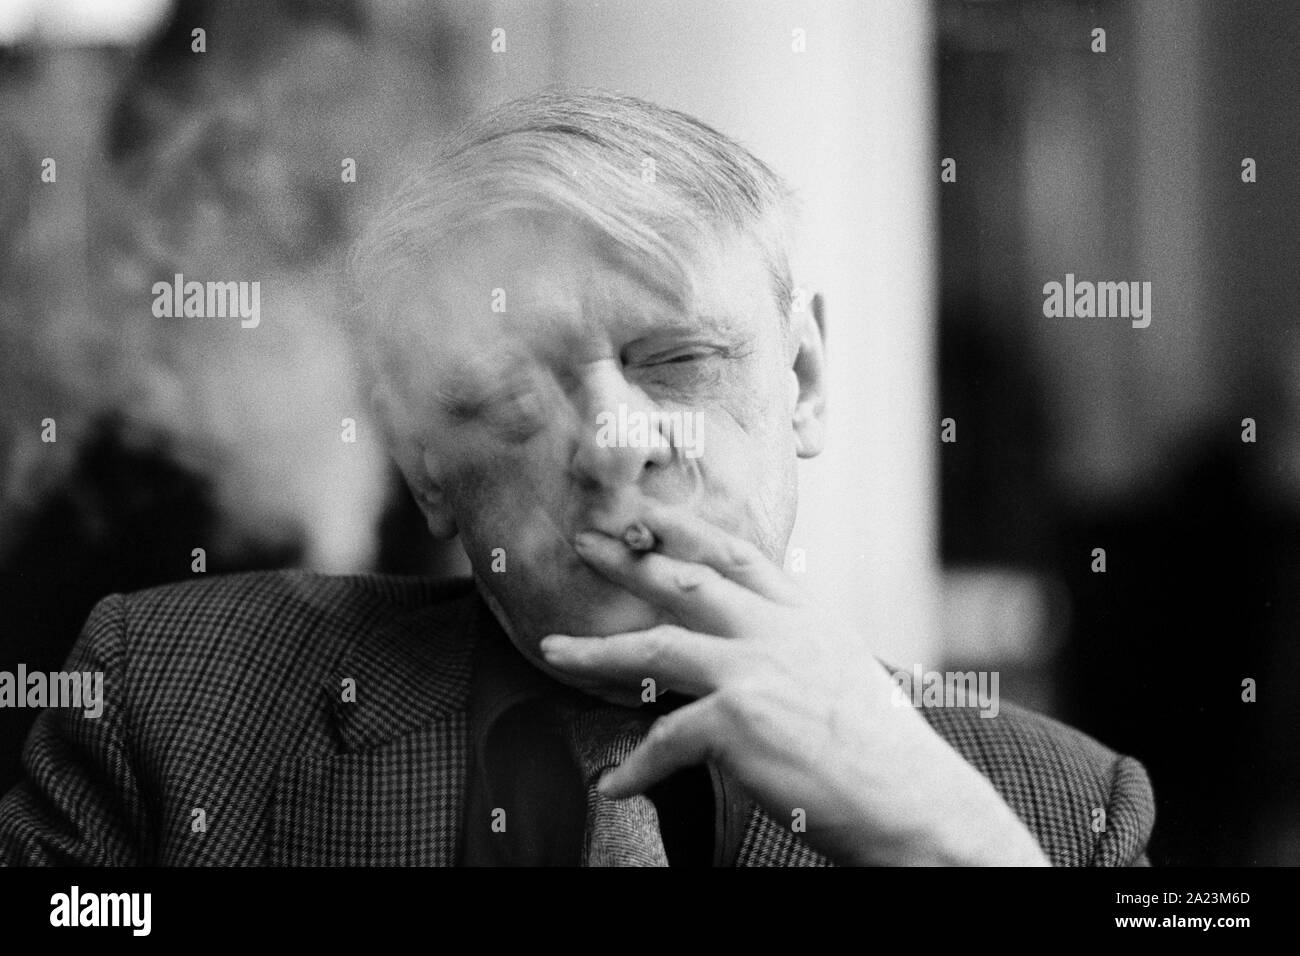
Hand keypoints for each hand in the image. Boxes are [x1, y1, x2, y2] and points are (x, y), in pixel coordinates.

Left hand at [539, 504, 1049, 865]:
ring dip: (597, 650)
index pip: (738, 554)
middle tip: (583, 540)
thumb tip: (752, 660)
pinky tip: (612, 786)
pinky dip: (635, 768)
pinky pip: (664, 739)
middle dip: (629, 557)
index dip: (685, 528)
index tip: (644, 511)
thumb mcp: (841, 677)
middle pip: (686, 578)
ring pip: (657, 644)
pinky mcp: (740, 718)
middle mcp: (780, 630)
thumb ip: (793, 653)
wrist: (918, 806)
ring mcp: (757, 668)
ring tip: (552, 650)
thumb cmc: (884, 757)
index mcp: (806, 617)